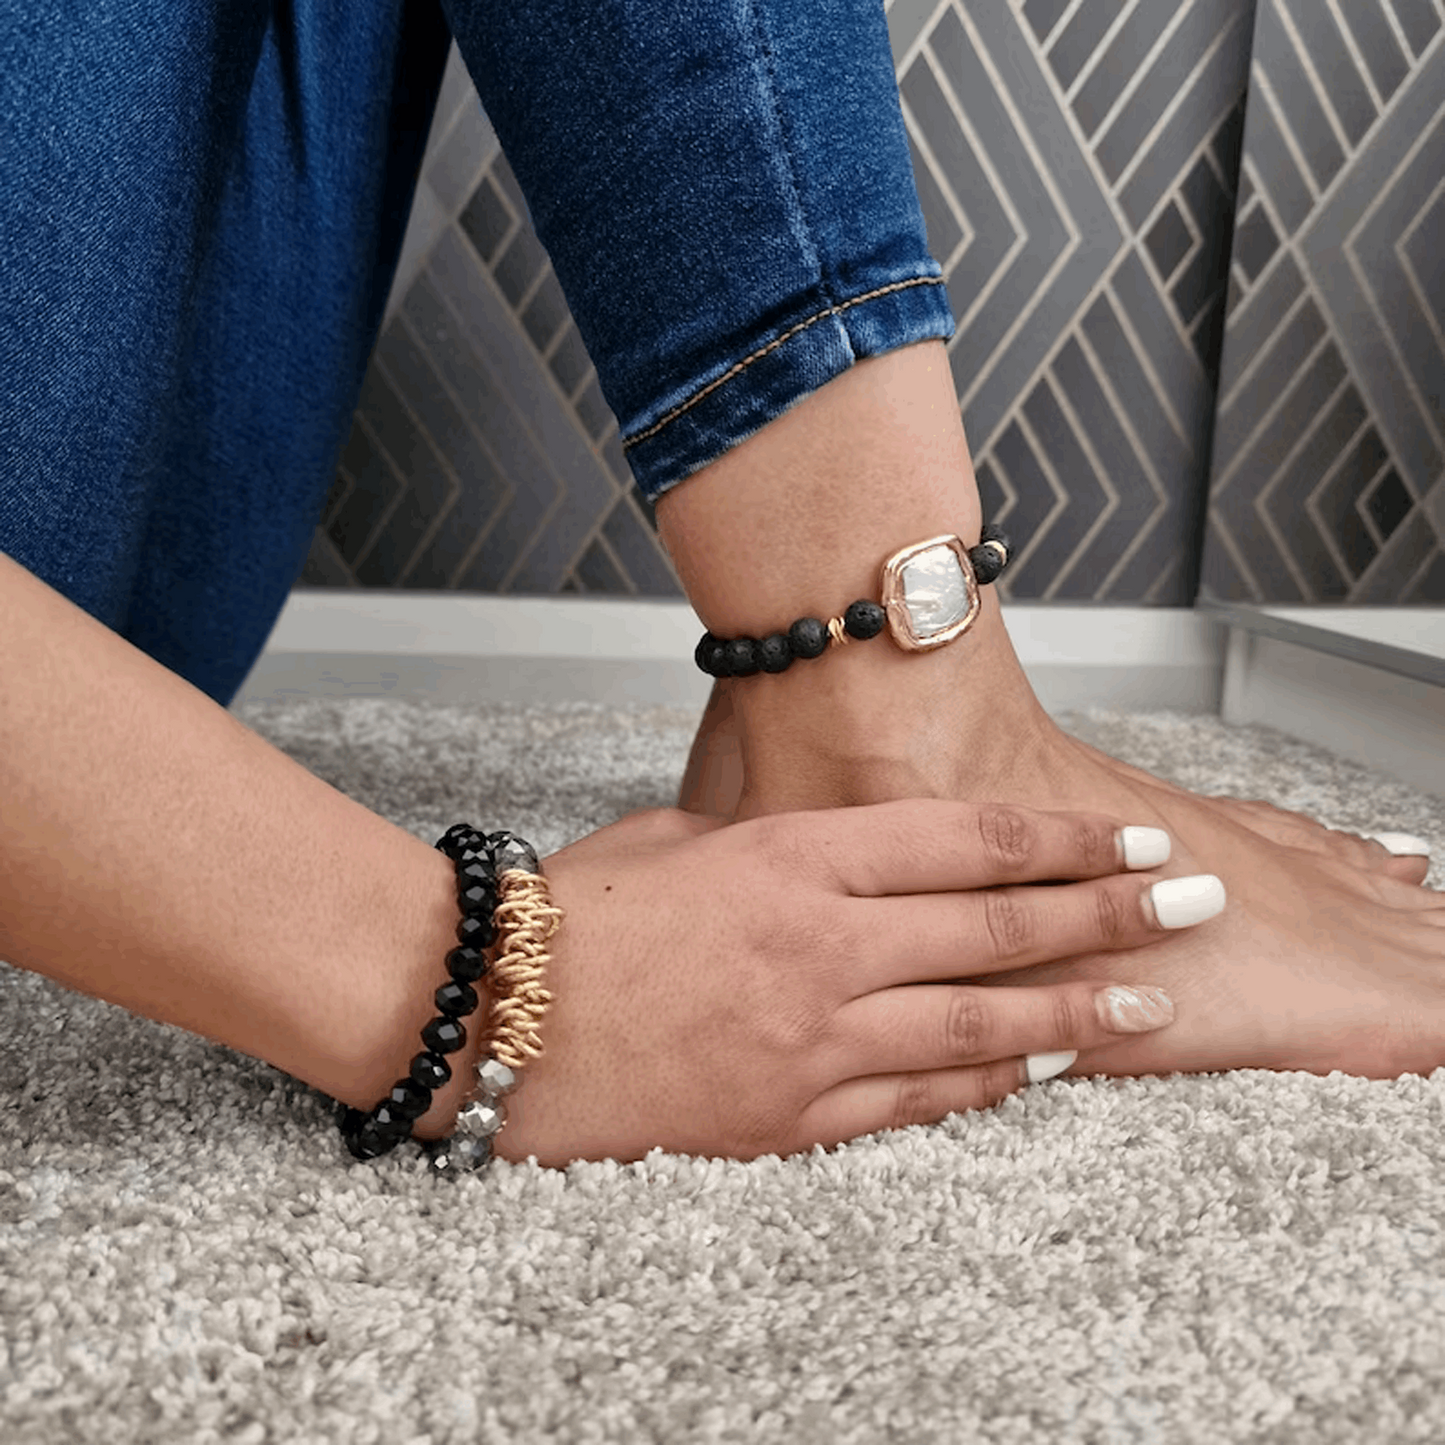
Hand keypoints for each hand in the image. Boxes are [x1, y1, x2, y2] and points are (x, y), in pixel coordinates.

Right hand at [499, 802, 1220, 1164]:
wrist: (487, 1013)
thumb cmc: (572, 911)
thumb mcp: (681, 835)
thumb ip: (778, 844)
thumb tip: (841, 855)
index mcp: (794, 858)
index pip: (966, 841)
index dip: (1062, 839)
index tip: (1132, 838)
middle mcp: (824, 946)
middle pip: (999, 927)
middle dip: (1110, 912)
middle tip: (1191, 903)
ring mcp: (813, 1040)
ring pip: (980, 1022)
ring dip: (1078, 1009)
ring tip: (1155, 1001)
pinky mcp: (788, 1118)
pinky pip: (917, 1099)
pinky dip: (990, 1081)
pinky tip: (1044, 1068)